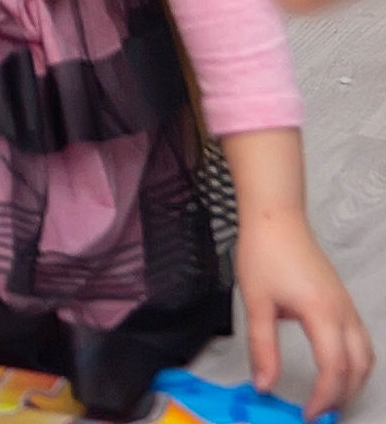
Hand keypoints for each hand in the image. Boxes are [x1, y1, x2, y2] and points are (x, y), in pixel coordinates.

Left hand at [237, 206, 372, 414]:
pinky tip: (335, 369)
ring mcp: (348, 307)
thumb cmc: (264, 255)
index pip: (334, 368)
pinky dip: (355, 363)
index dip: (324, 397)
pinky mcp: (343, 302)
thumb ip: (262, 347)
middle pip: (359, 367)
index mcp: (323, 314)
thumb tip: (265, 385)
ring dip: (353, 380)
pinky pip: (361, 340)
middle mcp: (344, 313)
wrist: (276, 219)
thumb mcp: (256, 302)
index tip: (308, 414)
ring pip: (366, 355)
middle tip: (321, 413)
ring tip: (329, 398)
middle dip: (343, 395)